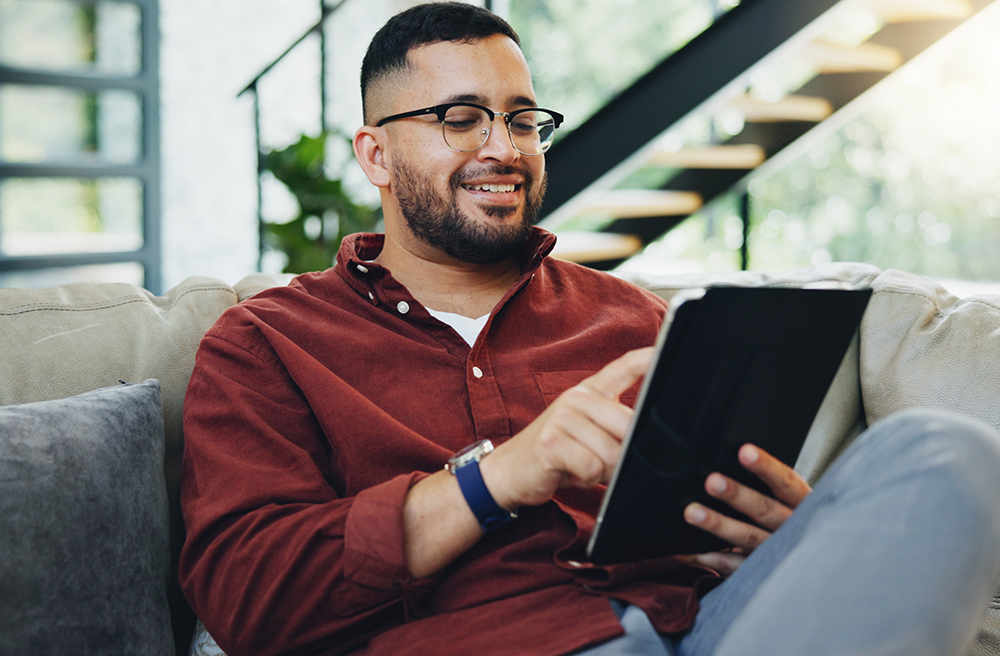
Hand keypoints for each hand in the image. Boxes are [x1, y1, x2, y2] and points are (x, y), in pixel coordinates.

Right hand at [481, 347, 653, 510]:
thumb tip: (647, 434)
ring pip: (612, 452)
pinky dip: (585, 479)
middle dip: (621, 455)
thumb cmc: (557, 453)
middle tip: (597, 459)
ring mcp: (562, 417)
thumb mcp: (588, 432)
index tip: (665, 349)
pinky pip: (592, 467)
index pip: (623, 367)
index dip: (647, 358)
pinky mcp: (552, 441)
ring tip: (578, 464)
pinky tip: (567, 471)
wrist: (510, 470)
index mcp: (589, 392)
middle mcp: (577, 398)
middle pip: (628, 426)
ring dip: (600, 470)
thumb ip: (615, 426)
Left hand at [682, 444, 810, 573]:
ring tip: (692, 512)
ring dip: (719, 525)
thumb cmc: (797, 521)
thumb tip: (737, 458)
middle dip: (737, 495)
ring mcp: (779, 552)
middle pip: (764, 509)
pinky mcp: (765, 572)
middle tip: (711, 482)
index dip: (766, 466)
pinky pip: (737, 567)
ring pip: (748, 537)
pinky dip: (715, 558)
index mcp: (803, 503)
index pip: (785, 481)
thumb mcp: (795, 502)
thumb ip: (772, 486)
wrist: (819, 565)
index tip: (744, 451)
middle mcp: (794, 527)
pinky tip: (694, 551)